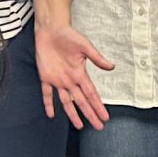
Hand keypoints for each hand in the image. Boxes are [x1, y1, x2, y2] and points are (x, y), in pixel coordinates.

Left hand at [33, 13, 113, 129]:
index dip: (98, 106)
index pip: (91, 94)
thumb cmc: (69, 36)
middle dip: (90, 114)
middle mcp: (70, 80)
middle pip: (82, 101)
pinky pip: (47, 93)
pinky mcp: (45, 77)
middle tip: (98, 126)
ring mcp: (58, 80)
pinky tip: (51, 114)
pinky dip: (48, 103)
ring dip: (72, 114)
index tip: (105, 117)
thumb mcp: (85, 46)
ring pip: (67, 101)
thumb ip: (97, 58)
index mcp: (80, 74)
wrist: (51, 29)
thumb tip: (112, 67)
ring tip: (80, 126)